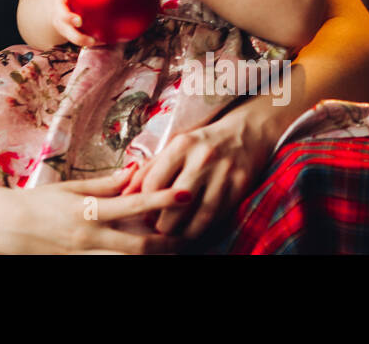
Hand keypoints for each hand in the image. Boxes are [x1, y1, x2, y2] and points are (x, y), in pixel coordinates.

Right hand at [0, 169, 186, 253]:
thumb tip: (136, 171)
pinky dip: (130, 260)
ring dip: (153, 256)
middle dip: (168, 243)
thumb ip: (106, 183)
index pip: (132, 205)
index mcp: (87, 211)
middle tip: (191, 235)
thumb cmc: (38, 202)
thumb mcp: (72, 188)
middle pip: (138, 246)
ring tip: (176, 248)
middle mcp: (89, 237)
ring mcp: (85, 255)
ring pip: (128, 261)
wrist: (5, 226)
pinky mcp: (80, 265)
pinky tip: (143, 255)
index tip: (185, 192)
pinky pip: (112, 264)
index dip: (160, 199)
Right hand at [47, 0, 98, 46]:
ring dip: (77, 35)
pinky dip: (87, 40)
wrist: (56, 5)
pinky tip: (103, 42)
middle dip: (67, 16)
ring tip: (92, 40)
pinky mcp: (64, 30)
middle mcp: (60, 2)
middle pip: (60, 9)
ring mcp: (60, 18)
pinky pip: (75, 37)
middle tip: (78, 20)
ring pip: (65, 28)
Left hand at [118, 105, 275, 249]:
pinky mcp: (240, 185)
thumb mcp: (173, 148)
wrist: (243, 134)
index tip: (144, 212)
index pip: (154, 182)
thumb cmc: (200, 144)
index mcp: (181, 145)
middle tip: (159, 228)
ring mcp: (223, 173)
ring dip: (185, 231)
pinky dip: (205, 226)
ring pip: (201, 214)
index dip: (146, 203)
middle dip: (164, 222)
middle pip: (176, 202)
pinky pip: (219, 214)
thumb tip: (124, 193)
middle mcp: (202, 158)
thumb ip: (149, 169)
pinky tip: (195, 230)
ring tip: (176, 235)